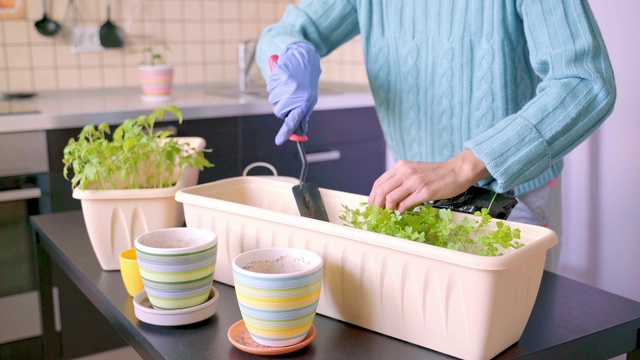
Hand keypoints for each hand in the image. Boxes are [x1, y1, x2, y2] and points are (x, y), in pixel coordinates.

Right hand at [267, 43, 320, 144]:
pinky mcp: (277, 76)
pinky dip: (275, 86)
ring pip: (273, 101)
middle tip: (291, 98)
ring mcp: (284, 85)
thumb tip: (302, 131)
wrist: (305, 57)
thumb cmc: (308, 81)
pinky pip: (270, 89)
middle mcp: (294, 95)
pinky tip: (283, 80)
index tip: (279, 141)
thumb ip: (304, 114)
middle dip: (283, 109)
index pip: (293, 122)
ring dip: (279, 97)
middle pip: (279, 112)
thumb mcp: (311, 98)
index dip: (285, 132)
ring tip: (289, 86)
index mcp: (304, 102)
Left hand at [368, 149, 490, 212]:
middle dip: (376, 206)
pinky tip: (402, 213)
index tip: (372, 207)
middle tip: (377, 215)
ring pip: (390, 198)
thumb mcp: (414, 170)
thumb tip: (387, 196)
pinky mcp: (424, 191)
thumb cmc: (436, 173)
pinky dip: (400, 211)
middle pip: (381, 191)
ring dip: (387, 210)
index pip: (379, 183)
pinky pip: (405, 204)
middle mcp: (405, 172)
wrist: (457, 171)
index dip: (372, 197)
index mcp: (401, 166)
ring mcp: (414, 182)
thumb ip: (401, 179)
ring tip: (389, 215)